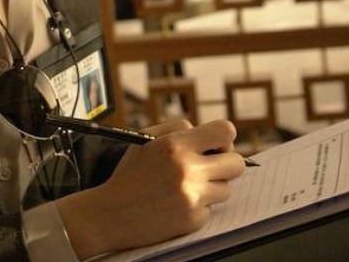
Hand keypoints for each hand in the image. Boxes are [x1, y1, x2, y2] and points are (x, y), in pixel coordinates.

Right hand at [56, 119, 246, 257]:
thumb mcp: (145, 141)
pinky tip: (177, 205)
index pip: (226, 131)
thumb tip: (213, 136)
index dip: (224, 139)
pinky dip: (198, 206)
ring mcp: (193, 196)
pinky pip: (212, 209)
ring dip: (211, 188)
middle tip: (208, 169)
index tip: (215, 147)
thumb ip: (177, 130)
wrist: (111, 213)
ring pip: (226, 188)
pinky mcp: (194, 218)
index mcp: (175, 145)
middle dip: (225, 165)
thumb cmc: (129, 174)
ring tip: (185, 189)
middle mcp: (187, 169)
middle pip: (237, 163)